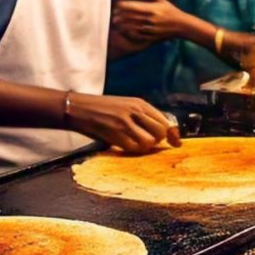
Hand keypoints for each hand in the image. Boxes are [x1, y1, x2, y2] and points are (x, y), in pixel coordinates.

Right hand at [66, 92, 180, 151]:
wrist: (79, 108)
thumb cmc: (102, 108)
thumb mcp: (126, 105)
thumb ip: (142, 116)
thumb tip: (161, 131)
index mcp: (139, 103)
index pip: (165, 120)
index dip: (172, 134)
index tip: (175, 143)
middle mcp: (135, 111)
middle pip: (160, 132)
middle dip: (158, 141)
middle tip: (148, 142)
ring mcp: (125, 123)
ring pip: (149, 142)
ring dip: (145, 147)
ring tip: (135, 144)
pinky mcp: (115, 134)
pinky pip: (133, 148)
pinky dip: (133, 150)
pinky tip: (125, 145)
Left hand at [112, 0, 188, 46]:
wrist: (180, 26)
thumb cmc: (170, 11)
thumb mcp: (161, 0)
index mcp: (151, 8)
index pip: (133, 6)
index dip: (123, 5)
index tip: (118, 4)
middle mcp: (149, 19)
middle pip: (129, 16)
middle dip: (119, 15)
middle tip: (113, 13)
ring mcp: (149, 29)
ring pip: (130, 26)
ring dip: (121, 24)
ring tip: (115, 22)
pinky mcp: (150, 36)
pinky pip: (135, 35)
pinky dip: (127, 32)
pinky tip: (123, 30)